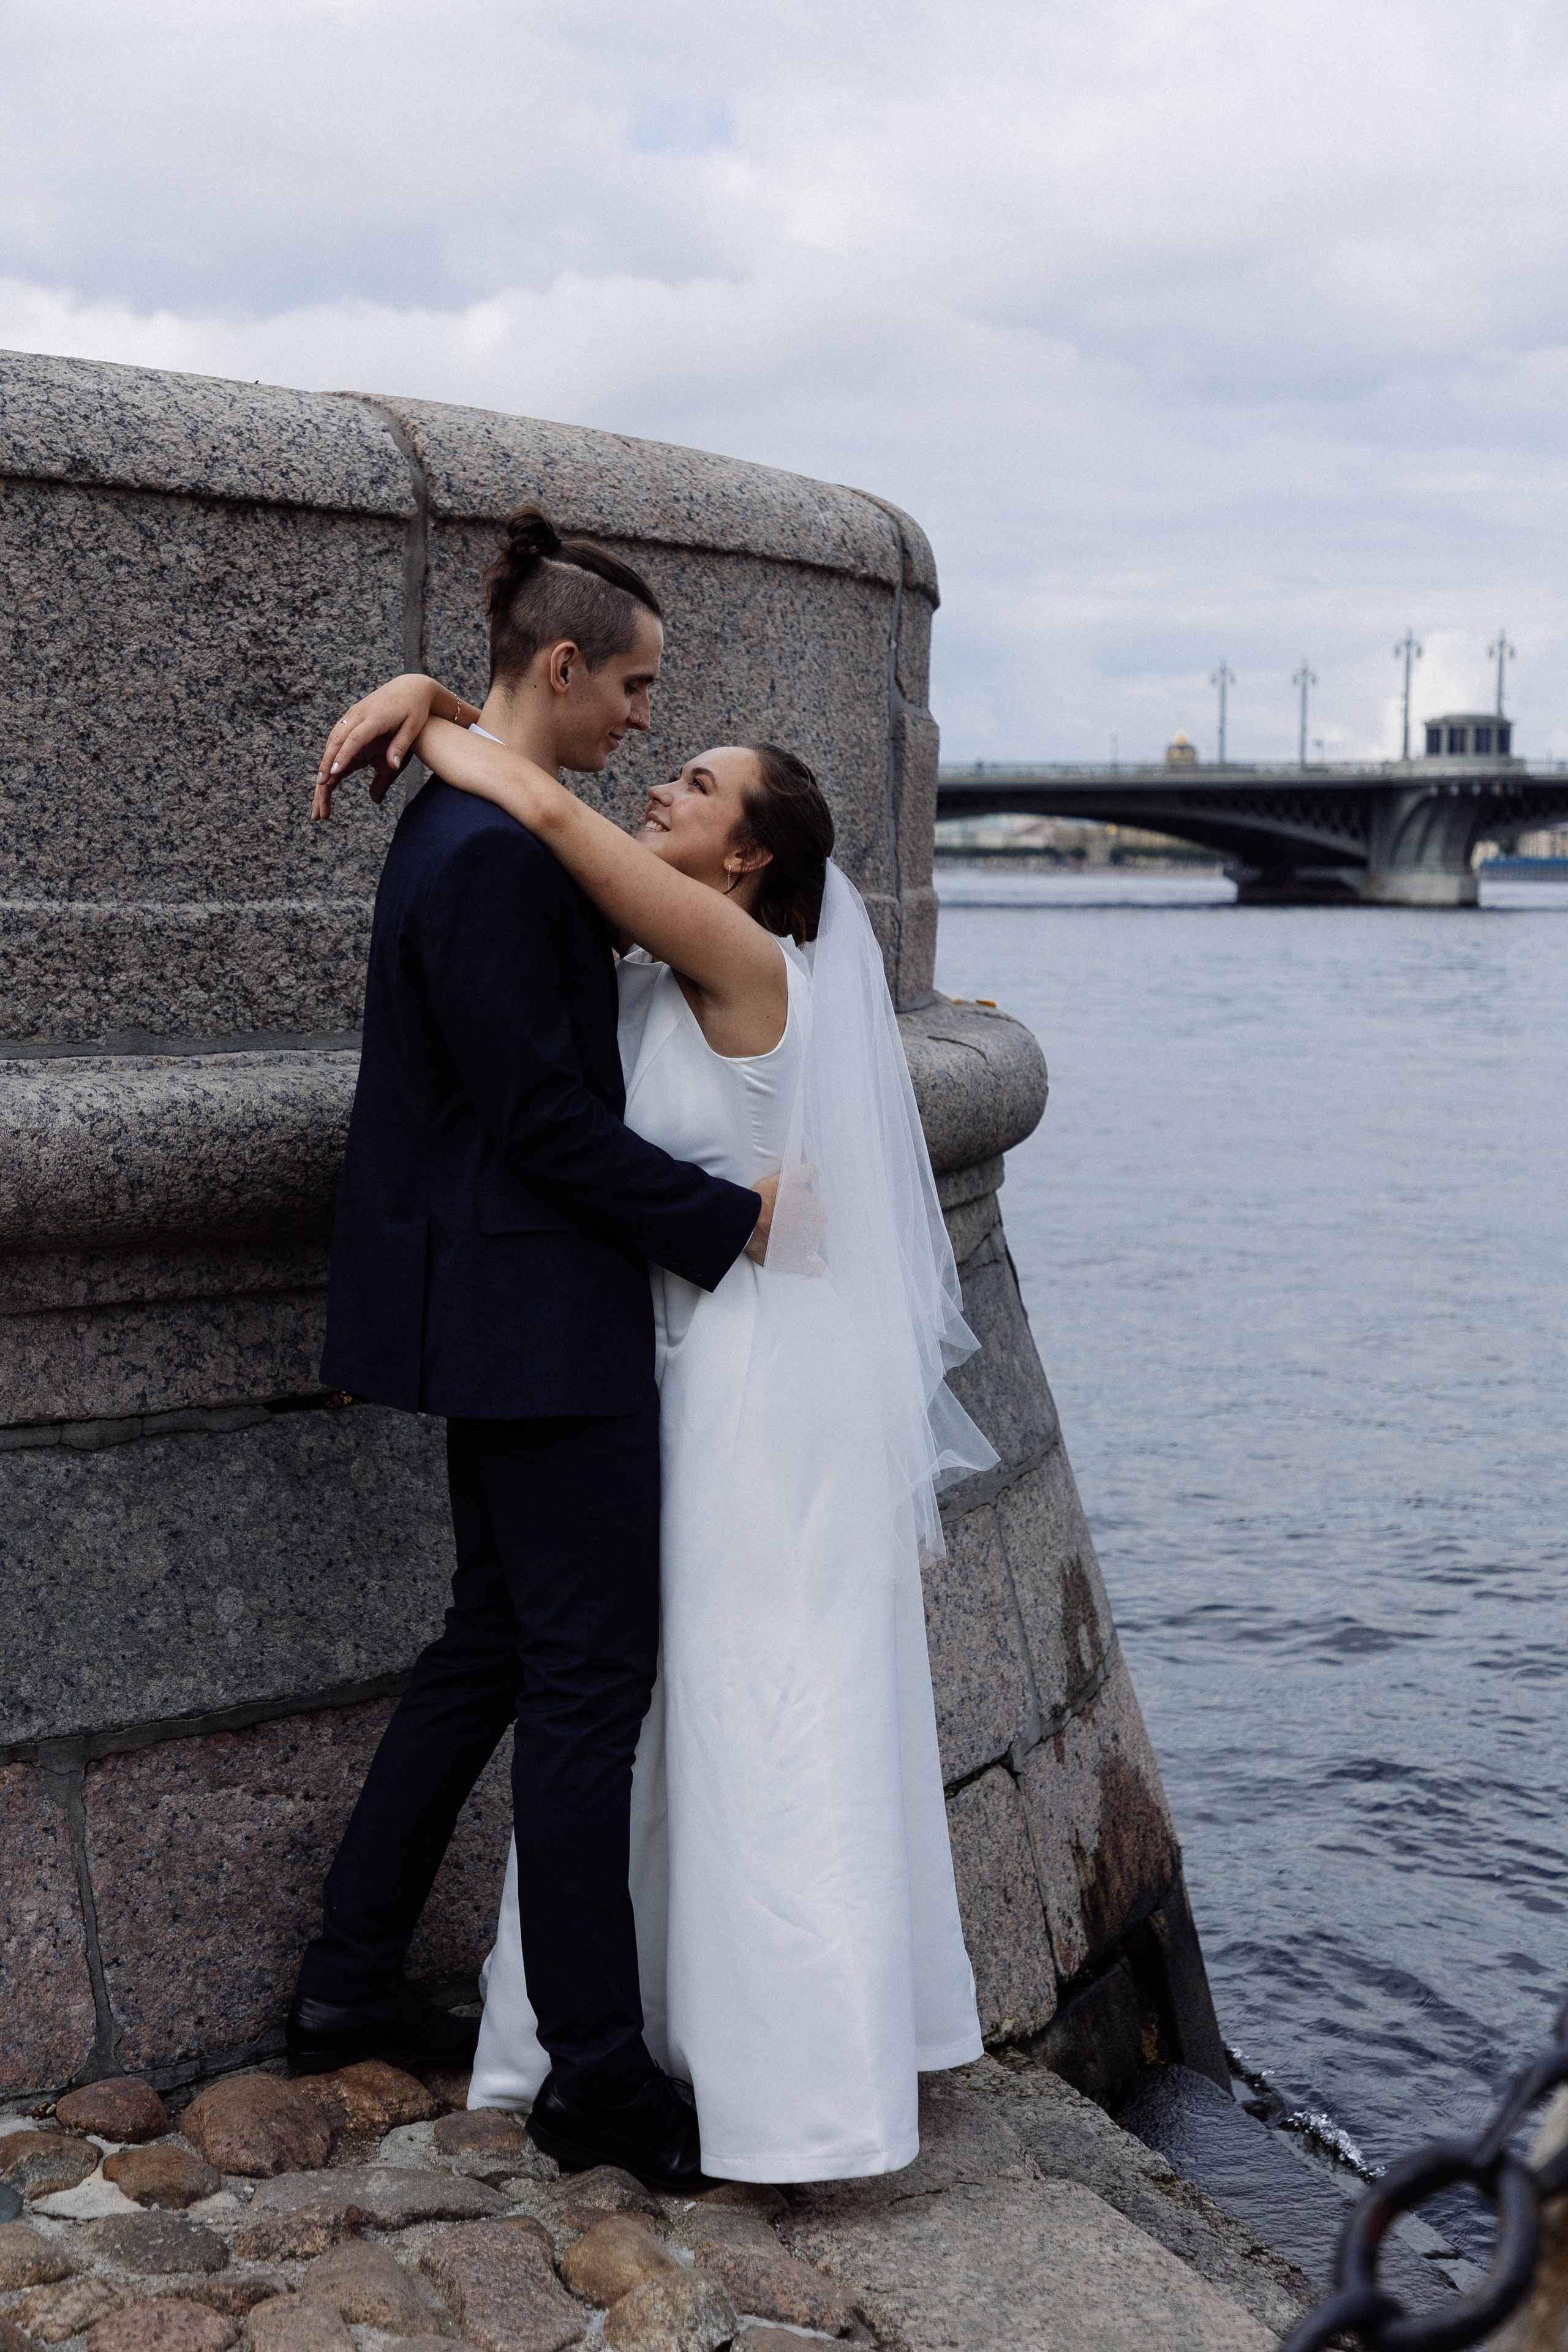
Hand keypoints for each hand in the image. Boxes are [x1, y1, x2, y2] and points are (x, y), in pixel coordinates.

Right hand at [311, 675, 442, 819]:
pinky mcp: (353, 714)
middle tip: (321, 782)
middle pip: (339, 738)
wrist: (410, 686)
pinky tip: (328, 763)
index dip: (344, 755)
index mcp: (376, 717)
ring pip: (334, 735)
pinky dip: (331, 748)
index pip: (355, 738)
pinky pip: (338, 732)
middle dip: (328, 760)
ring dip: (326, 756)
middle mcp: (361, 713)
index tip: (334, 772)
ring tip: (321, 778)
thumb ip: (400, 746)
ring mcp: (354, 712)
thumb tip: (394, 766)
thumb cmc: (415, 709)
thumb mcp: (413, 728)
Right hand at [743, 1165, 824, 1270]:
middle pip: (814, 1226)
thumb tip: (816, 1172)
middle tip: (785, 1217)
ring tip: (787, 1233)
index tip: (790, 1204)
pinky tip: (818, 1265)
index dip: (803, 1204)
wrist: (746, 1221)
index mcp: (817, 1213)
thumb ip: (806, 1172)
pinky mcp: (792, 1262)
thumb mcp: (787, 1178)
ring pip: (811, 1243)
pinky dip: (815, 1267)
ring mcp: (804, 1248)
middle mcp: (815, 1232)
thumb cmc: (765, 1199)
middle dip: (804, 1221)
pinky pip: (809, 1267)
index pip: (816, 1207)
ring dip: (804, 1239)